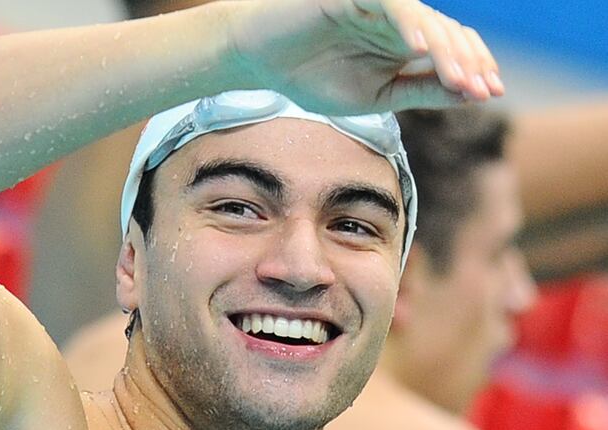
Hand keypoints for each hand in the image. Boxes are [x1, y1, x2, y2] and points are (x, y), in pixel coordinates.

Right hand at [228, 0, 502, 114]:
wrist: (262, 60)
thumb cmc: (311, 77)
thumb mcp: (375, 97)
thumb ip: (418, 92)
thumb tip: (469, 94)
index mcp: (404, 44)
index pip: (452, 50)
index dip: (474, 68)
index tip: (489, 94)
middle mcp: (399, 21)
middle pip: (448, 34)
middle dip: (469, 63)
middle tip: (483, 89)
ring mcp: (380, 5)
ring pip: (426, 20)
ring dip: (447, 50)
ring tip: (462, 78)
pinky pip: (394, 4)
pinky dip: (409, 23)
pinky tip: (422, 48)